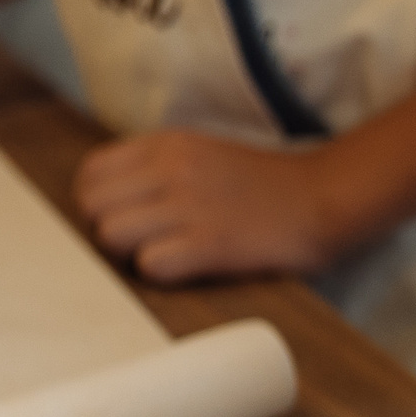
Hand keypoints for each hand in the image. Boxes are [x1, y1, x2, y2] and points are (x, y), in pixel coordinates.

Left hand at [75, 129, 346, 281]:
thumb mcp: (203, 154)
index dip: (100, 204)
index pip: (90, 174)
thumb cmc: (266, 186)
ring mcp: (190, 205)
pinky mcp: (210, 243)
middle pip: (92, 208)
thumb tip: (111, 203)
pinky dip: (162, 273)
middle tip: (145, 243)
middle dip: (109, 231)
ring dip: (131, 255)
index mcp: (166, 144)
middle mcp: (171, 169)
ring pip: (111, 236)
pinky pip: (150, 265)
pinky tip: (189, 267)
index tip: (128, 218)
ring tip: (167, 254)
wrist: (326, 197)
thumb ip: (155, 169)